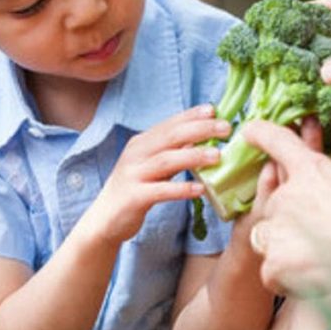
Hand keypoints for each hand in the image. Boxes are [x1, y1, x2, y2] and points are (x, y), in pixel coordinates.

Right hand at [81, 105, 230, 244]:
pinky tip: (200, 189)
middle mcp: (136, 154)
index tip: (214, 109)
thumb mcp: (154, 167)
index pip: (170, 124)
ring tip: (217, 156)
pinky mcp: (133, 197)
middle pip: (170, 136)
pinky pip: (160, 191)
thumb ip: (173, 152)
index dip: (192, 115)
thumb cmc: (136, 189)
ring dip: (193, 156)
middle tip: (226, 127)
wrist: (104, 220)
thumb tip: (202, 139)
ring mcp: (133, 175)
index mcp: (142, 143)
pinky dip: (180, 189)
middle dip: (200, 129)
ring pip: (166, 160)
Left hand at [244, 119, 330, 296]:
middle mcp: (288, 195)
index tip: (249, 131)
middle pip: (276, 204)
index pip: (278, 143)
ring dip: (287, 248)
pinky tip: (312, 283)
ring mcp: (279, 229)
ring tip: (316, 260)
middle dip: (293, 218)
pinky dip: (288, 279)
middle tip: (321, 234)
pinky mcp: (276, 263)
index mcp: (312, 170)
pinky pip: (272, 272)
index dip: (262, 134)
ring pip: (269, 238)